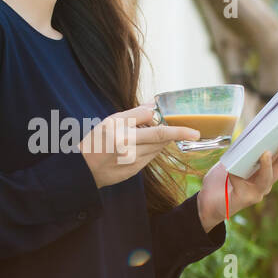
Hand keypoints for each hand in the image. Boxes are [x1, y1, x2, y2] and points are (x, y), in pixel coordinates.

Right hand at [79, 103, 198, 188]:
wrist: (83, 169)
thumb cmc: (95, 141)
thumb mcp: (110, 120)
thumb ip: (135, 113)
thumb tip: (153, 105)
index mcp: (122, 133)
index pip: (158, 129)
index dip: (179, 131)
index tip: (195, 132)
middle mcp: (129, 148)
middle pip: (161, 139)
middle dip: (173, 133)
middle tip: (187, 130)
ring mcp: (133, 162)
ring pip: (157, 148)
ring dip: (160, 140)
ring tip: (148, 134)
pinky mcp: (134, 171)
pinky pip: (150, 157)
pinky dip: (151, 149)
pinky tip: (140, 146)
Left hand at [196, 131, 277, 230]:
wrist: (206, 203)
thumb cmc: (220, 181)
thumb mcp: (232, 161)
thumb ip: (242, 151)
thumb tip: (249, 134)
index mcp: (264, 172)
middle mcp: (264, 183)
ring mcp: (256, 193)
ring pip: (267, 178)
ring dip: (267, 165)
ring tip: (266, 153)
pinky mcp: (244, 199)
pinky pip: (242, 183)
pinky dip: (235, 175)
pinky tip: (230, 170)